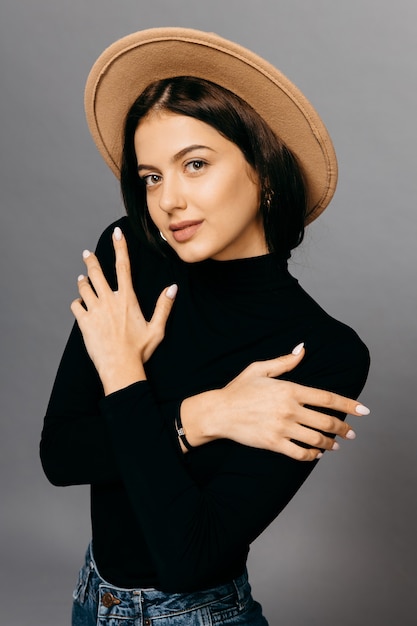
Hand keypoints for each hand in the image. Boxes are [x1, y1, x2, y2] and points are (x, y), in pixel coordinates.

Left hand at [70, 226, 176, 394]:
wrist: (120, 368)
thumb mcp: (156, 328)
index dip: (120, 247)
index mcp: (127, 299)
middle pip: (96, 273)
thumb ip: (164, 306)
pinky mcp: (84, 322)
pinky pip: (75, 306)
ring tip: (83, 280)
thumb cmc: (139, 350)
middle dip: (90, 261)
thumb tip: (173, 288)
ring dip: (83, 282)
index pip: (123, 266)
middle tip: (86, 254)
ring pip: (83, 288)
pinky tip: (80, 305)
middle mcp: (109, 301)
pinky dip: (77, 303)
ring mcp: (94, 311)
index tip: (116, 233)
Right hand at [180, 344, 369, 459]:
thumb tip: (303, 349)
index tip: (363, 411)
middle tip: (351, 433)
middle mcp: (289, 410)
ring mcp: (282, 428)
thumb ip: (285, 361)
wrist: (219, 412)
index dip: (348, 404)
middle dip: (343, 428)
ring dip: (331, 444)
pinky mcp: (274, 443)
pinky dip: (312, 455)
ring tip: (336, 445)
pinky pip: (300, 453)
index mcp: (289, 390)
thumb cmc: (239, 389)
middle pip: (326, 422)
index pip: (327, 398)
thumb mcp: (260, 368)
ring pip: (316, 440)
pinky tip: (316, 454)